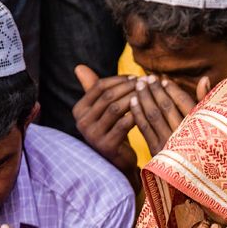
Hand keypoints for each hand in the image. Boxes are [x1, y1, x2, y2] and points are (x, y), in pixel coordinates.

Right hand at [73, 65, 138, 180]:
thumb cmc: (112, 130)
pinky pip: (124, 125)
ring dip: (134, 98)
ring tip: (148, 94)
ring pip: (116, 109)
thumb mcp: (102, 109)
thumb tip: (79, 66)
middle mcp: (81, 123)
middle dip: (129, 87)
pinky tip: (147, 110)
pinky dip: (136, 115)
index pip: (99, 87)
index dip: (119, 80)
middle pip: (108, 97)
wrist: (119, 161)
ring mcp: (92, 135)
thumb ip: (93, 88)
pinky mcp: (106, 146)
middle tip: (146, 83)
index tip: (135, 77)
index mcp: (78, 111)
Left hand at [130, 75, 209, 155]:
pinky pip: (144, 128)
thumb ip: (205, 101)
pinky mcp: (156, 151)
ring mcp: (169, 143)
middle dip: (155, 90)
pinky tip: (133, 101)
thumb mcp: (210, 123)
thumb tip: (203, 78)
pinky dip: (137, 113)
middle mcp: (184, 134)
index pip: (183, 102)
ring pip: (153, 115)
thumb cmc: (203, 144)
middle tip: (147, 78)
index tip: (163, 80)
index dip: (172, 89)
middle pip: (165, 106)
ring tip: (139, 85)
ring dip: (144, 97)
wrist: (193, 176)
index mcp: (199, 126)